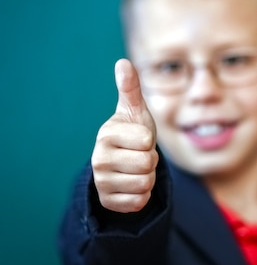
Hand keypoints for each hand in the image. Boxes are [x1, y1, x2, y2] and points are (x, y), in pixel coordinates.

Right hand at [91, 59, 158, 212]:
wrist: (121, 163)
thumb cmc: (132, 132)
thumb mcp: (135, 111)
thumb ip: (130, 88)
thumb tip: (123, 61)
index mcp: (106, 135)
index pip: (146, 142)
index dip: (150, 142)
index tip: (138, 140)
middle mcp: (99, 159)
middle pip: (148, 165)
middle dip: (150, 161)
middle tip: (138, 155)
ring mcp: (102, 182)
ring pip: (145, 184)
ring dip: (147, 178)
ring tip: (135, 168)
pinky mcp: (108, 202)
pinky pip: (139, 202)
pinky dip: (142, 195)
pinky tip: (131, 184)